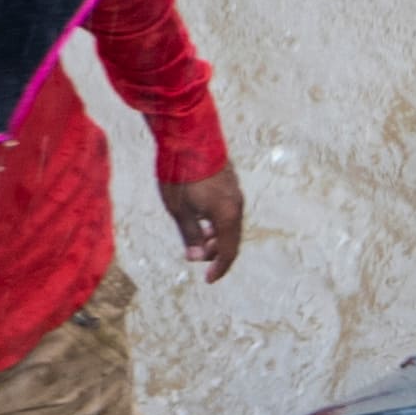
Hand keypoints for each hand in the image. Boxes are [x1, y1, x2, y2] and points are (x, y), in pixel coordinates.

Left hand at [165, 163, 247, 282]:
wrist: (189, 135)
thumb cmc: (181, 174)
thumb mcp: (179, 210)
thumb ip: (190, 236)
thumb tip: (197, 258)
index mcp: (227, 216)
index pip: (228, 252)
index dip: (219, 268)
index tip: (209, 279)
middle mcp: (236, 205)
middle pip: (231, 238)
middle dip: (216, 252)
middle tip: (197, 256)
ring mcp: (235, 192)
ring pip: (229, 222)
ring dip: (216, 235)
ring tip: (197, 238)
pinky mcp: (229, 181)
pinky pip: (228, 209)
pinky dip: (217, 220)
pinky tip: (200, 216)